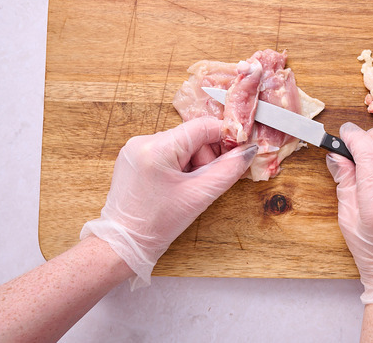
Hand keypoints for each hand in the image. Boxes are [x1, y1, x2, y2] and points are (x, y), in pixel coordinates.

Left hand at [81, 116, 257, 288]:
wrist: (124, 245)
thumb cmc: (156, 225)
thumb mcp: (199, 196)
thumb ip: (228, 170)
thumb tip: (247, 151)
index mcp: (157, 147)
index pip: (202, 126)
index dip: (225, 138)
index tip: (237, 153)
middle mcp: (143, 141)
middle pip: (192, 136)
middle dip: (206, 158)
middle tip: (204, 183)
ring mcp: (135, 149)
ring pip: (180, 145)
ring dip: (193, 164)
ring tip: (187, 190)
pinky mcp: (133, 159)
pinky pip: (166, 153)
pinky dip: (178, 167)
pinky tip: (175, 187)